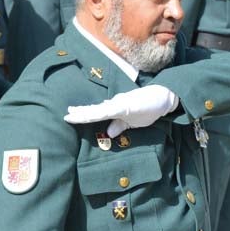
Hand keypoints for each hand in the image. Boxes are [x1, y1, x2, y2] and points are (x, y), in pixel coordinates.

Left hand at [64, 85, 178, 137]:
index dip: (83, 115)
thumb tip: (109, 133)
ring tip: (73, 114)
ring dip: (86, 113)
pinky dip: (101, 113)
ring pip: (99, 110)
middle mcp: (115, 104)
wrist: (163, 97)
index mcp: (115, 109)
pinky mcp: (127, 105)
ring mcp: (120, 104)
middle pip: (94, 110)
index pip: (96, 113)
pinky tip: (92, 114)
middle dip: (80, 113)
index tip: (70, 116)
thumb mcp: (133, 122)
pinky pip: (111, 110)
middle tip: (66, 115)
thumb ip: (120, 125)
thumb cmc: (149, 108)